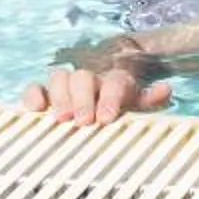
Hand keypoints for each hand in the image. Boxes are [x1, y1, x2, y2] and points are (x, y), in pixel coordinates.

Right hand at [21, 62, 169, 126]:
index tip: (106, 118)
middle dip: (83, 99)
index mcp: (115, 80)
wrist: (103, 94)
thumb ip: (151, 99)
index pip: (114, 83)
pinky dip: (33, 95)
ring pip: (59, 77)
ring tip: (62, 118)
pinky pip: (35, 87)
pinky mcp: (45, 92)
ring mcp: (67, 83)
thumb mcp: (138, 103)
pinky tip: (36, 109)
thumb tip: (166, 89)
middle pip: (83, 78)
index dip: (110, 98)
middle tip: (84, 121)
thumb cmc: (121, 104)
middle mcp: (90, 77)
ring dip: (60, 96)